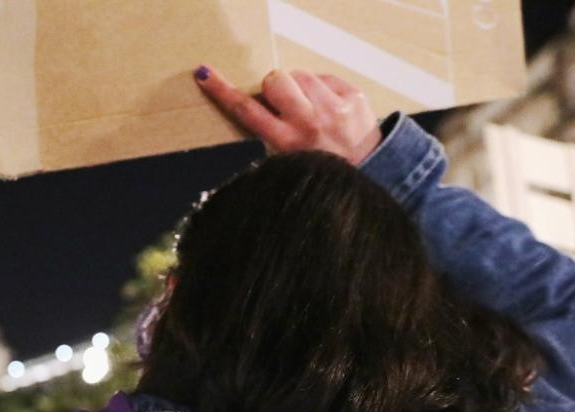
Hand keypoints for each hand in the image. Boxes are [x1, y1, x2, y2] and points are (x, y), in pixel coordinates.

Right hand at [195, 67, 381, 165]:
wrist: (368, 174)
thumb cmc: (320, 170)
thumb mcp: (286, 163)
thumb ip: (269, 135)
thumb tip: (258, 102)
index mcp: (285, 143)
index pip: (247, 110)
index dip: (223, 91)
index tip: (206, 76)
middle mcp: (309, 124)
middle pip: (275, 80)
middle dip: (274, 87)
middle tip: (284, 104)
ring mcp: (334, 109)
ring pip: (299, 74)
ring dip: (299, 87)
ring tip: (310, 109)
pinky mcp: (353, 98)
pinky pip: (325, 76)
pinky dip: (322, 88)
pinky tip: (328, 108)